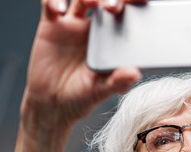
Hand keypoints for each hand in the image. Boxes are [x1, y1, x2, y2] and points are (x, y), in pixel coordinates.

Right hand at [22, 0, 144, 138]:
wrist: (51, 103)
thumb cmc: (81, 96)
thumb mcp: (101, 91)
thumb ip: (118, 81)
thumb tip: (134, 73)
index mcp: (113, 39)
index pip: (126, 13)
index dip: (133, 3)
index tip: (140, 1)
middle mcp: (95, 27)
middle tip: (113, 7)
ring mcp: (73, 24)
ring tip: (92, 3)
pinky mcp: (51, 25)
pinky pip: (50, 4)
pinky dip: (53, 1)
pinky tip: (58, 11)